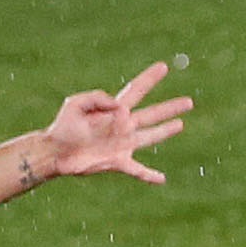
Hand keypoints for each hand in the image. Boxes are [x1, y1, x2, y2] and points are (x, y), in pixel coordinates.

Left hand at [36, 62, 192, 183]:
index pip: (136, 90)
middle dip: (170, 107)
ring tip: (181, 124)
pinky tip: (162, 179)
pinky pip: (138, 171)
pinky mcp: (117, 162)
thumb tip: (120, 107)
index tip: (164, 67)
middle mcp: (123, 126)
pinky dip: (150, 175)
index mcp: (114, 110)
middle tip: (190, 101)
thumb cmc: (63, 126)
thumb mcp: (76, 103)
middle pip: (152, 114)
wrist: (55, 152)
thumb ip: (98, 98)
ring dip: (166, 131)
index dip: (150, 78)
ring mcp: (122, 144)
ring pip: (150, 137)